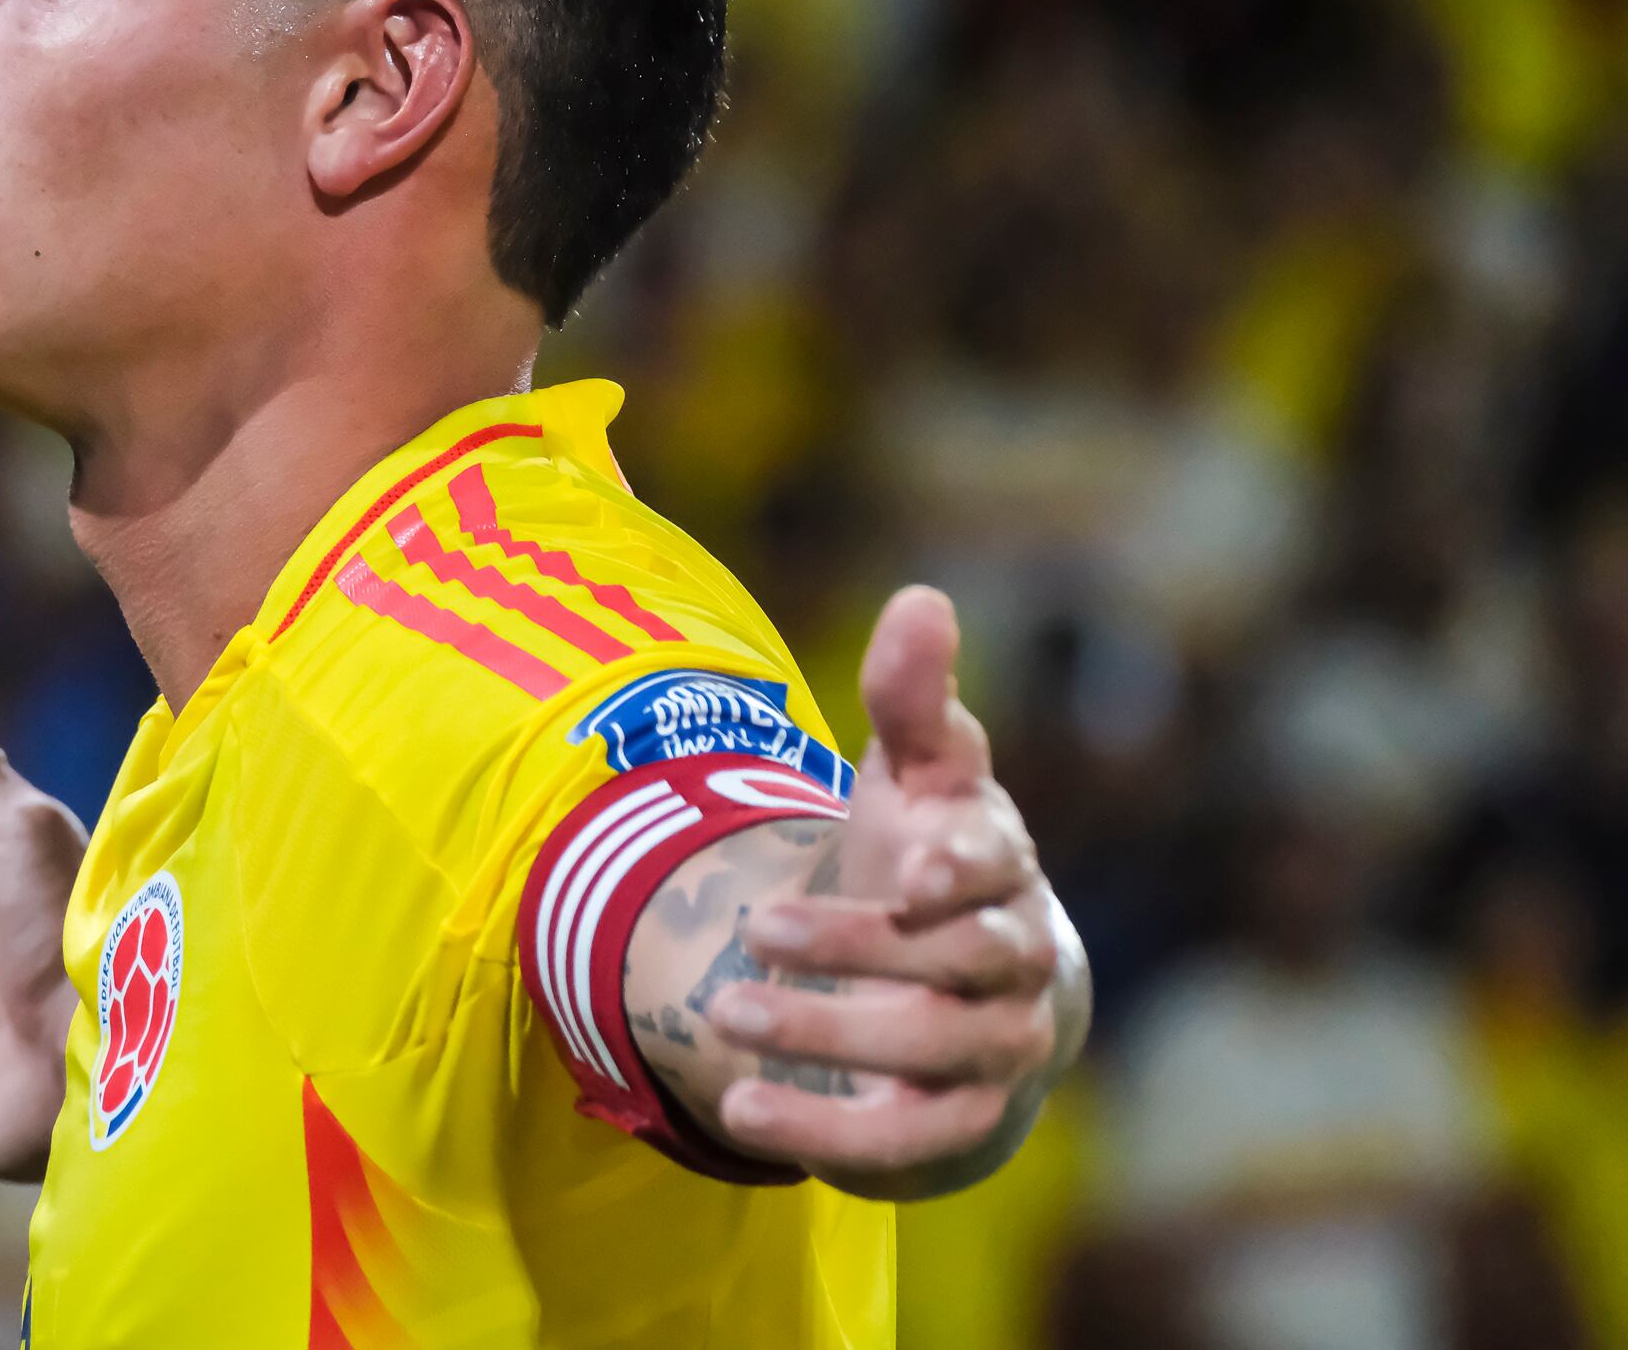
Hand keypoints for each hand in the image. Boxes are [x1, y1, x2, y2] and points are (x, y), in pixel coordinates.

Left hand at [702, 585, 1087, 1196]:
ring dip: (829, 1037)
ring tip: (723, 1014)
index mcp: (1003, 868)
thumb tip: (921, 597)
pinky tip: (742, 1112)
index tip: (909, 867)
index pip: (1003, 867)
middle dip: (860, 948)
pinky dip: (832, 1132)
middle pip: (961, 962)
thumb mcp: (915, 773)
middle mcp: (1016, 962)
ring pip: (934, 1053)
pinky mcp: (958, 1122)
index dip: (962, 869)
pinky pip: (910, 1142)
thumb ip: (912, 697)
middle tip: (753, 927)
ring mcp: (995, 1049)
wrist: (955, 982)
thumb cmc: (930, 855)